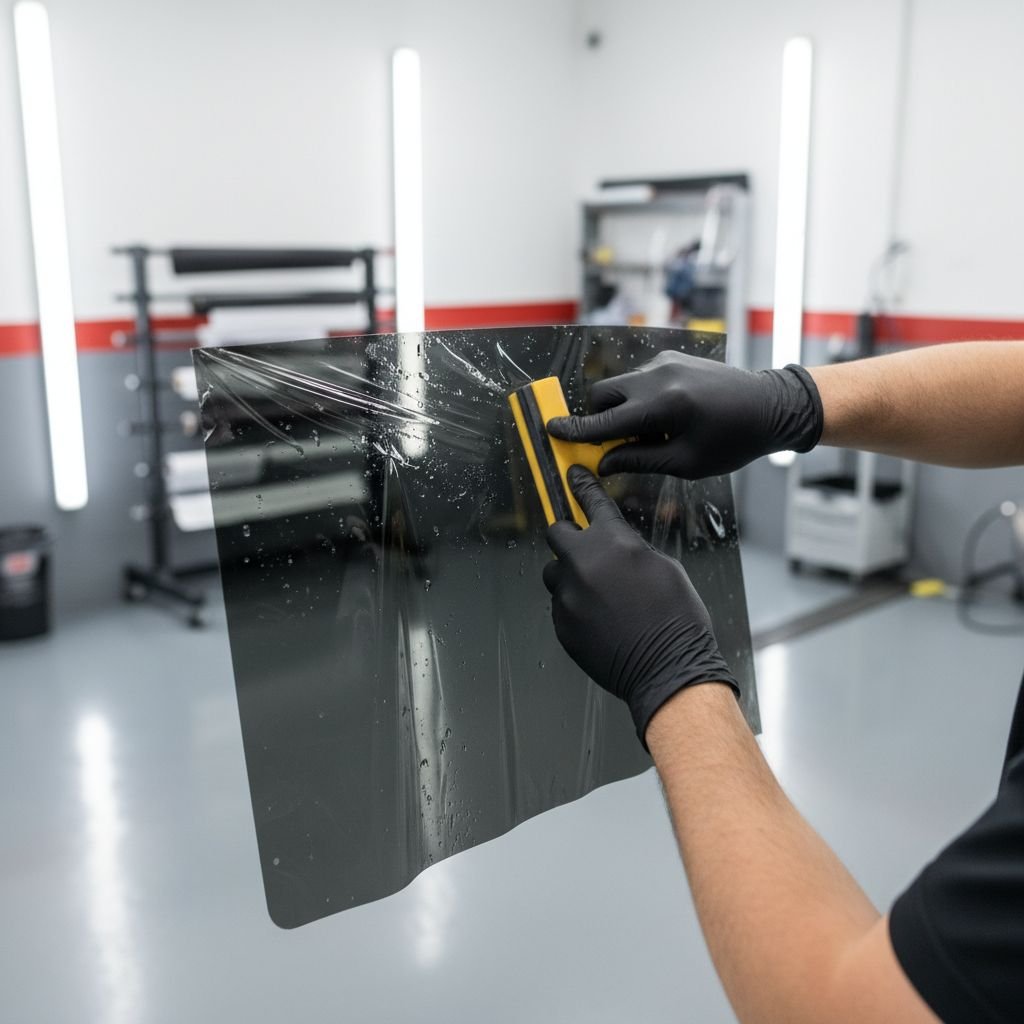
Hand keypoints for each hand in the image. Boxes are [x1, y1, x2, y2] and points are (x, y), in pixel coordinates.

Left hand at [542, 466, 738, 746]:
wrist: (668, 668)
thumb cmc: (677, 619)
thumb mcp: (664, 567)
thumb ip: (631, 550)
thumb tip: (616, 548)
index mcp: (613, 541)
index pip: (591, 502)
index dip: (581, 486)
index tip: (572, 476)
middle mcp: (583, 563)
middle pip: (557, 533)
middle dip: (569, 536)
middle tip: (583, 547)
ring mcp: (568, 595)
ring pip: (554, 573)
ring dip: (569, 575)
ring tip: (597, 594)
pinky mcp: (561, 624)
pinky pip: (560, 605)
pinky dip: (574, 607)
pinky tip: (599, 620)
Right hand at [546, 351, 822, 478]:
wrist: (771, 406)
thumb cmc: (732, 441)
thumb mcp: (686, 462)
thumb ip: (638, 460)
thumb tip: (602, 462)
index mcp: (663, 407)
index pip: (606, 423)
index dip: (575, 430)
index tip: (550, 430)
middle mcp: (658, 377)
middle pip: (602, 396)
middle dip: (598, 420)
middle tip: (612, 444)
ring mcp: (664, 363)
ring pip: (619, 386)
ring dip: (621, 410)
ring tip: (652, 432)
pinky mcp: (671, 357)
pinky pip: (638, 378)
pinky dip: (638, 398)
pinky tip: (665, 416)